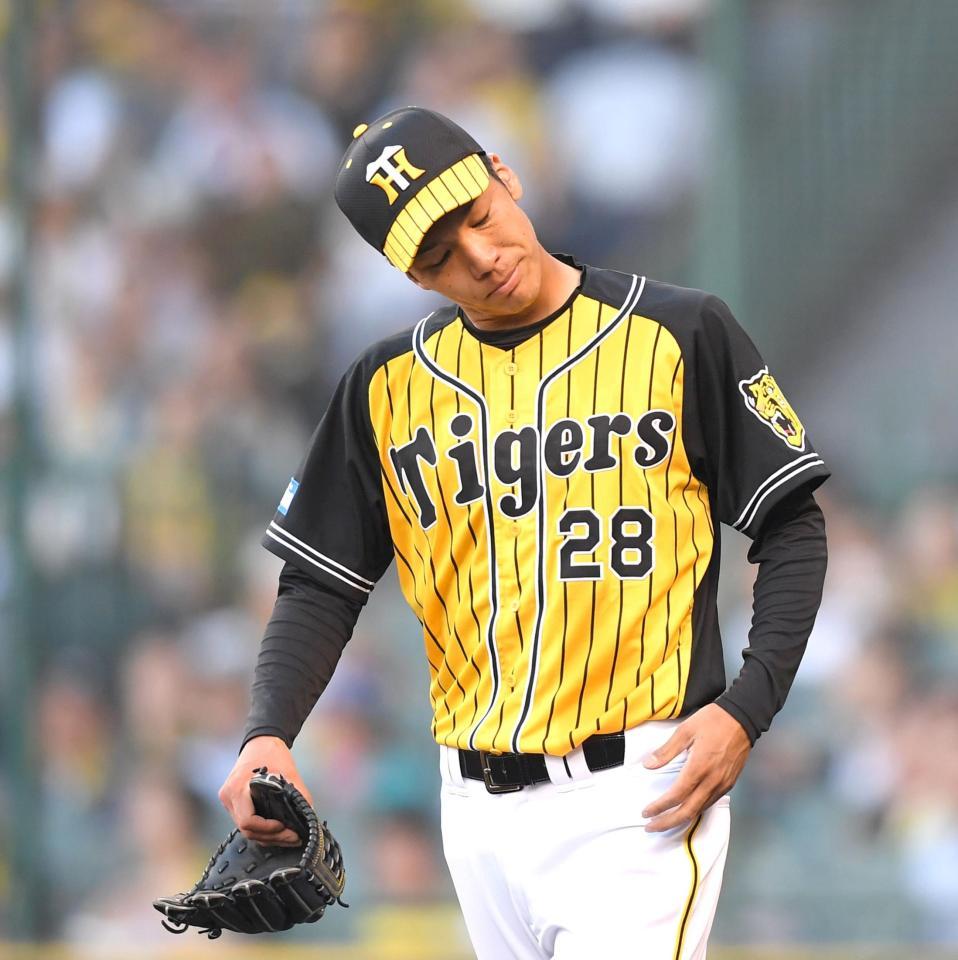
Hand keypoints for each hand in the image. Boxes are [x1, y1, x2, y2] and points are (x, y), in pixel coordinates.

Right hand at [218, 736, 312, 846]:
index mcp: (237, 789)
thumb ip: (300, 796)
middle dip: (272, 837)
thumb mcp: (289, 774)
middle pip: (247, 830)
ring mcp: (228, 801)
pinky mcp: (233, 802)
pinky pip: (246, 821)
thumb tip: (309, 818)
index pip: (247, 821)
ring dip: (267, 836)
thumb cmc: (272, 754)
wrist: (261, 740)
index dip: (267, 829)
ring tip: (288, 837)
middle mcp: (228, 797)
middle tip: (293, 837)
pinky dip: (261, 828)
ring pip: (246, 829)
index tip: (284, 827)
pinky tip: (277, 830)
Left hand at [641, 704, 750, 832]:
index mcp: (699, 767)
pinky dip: (695, 810)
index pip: (676, 796)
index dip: (659, 807)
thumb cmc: (713, 720)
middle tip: (650, 827)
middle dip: (667, 822)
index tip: (646, 812)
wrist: (743, 717)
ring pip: (700, 810)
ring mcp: (723, 784)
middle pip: (688, 811)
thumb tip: (648, 765)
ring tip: (664, 822)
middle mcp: (712, 781)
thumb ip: (666, 751)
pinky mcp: (729, 783)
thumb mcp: (685, 730)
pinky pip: (710, 803)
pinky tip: (685, 809)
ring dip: (681, 819)